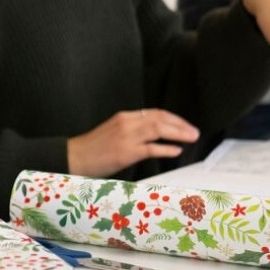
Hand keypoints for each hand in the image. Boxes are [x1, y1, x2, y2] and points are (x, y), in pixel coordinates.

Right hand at [67, 108, 199, 178]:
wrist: (75, 156)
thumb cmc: (94, 148)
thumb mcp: (113, 132)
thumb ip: (132, 131)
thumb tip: (154, 136)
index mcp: (124, 117)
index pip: (154, 113)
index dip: (173, 118)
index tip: (185, 125)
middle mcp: (126, 122)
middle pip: (159, 118)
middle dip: (180, 124)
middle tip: (195, 131)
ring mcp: (126, 137)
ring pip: (157, 129)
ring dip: (178, 133)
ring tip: (191, 138)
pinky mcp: (125, 152)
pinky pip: (150, 148)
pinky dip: (165, 148)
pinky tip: (176, 151)